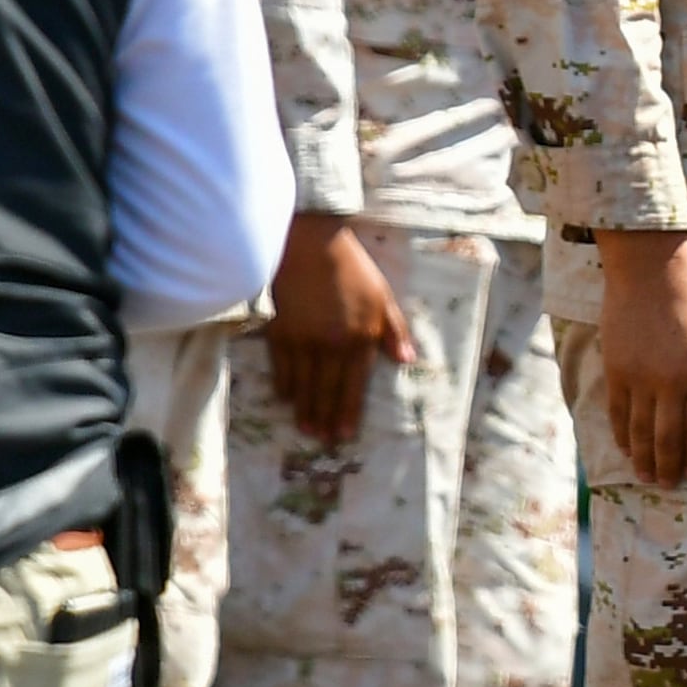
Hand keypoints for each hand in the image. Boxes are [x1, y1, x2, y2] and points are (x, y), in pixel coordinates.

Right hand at [264, 212, 413, 442]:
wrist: (311, 246)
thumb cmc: (353, 270)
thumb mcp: (383, 298)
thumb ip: (394, 331)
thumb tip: (407, 360)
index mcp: (359, 340)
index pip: (354, 386)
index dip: (349, 412)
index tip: (345, 434)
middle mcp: (330, 346)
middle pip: (326, 391)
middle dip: (325, 418)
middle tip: (322, 440)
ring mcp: (302, 341)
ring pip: (302, 384)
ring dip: (304, 408)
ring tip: (304, 427)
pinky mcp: (279, 332)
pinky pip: (281, 367)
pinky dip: (284, 385)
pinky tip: (286, 398)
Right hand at [596, 229, 686, 487]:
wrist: (651, 271)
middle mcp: (673, 382)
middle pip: (670, 438)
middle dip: (670, 466)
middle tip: (668, 484)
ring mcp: (641, 378)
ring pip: (642, 431)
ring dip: (644, 459)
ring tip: (646, 476)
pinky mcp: (616, 370)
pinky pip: (619, 413)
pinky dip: (622, 434)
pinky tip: (625, 448)